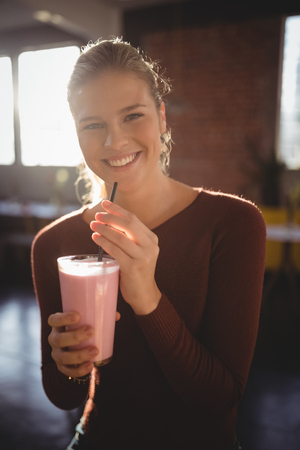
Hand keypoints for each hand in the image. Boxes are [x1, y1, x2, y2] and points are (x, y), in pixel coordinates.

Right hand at [48, 310, 120, 377]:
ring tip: (95, 350)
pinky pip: (68, 371)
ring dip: (79, 354)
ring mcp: (57, 354)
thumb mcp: (86, 319)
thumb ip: (100, 315)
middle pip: (59, 339)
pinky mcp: (62, 367)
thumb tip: (116, 315)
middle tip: (91, 331)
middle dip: (75, 336)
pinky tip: (90, 366)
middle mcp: (54, 339)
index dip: (63, 318)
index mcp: (57, 325)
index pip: (54, 320)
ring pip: (63, 357)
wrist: (75, 345)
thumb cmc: (82, 327)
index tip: (77, 316)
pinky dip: (79, 370)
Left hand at [90, 200, 161, 314]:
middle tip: (96, 216)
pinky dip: (104, 243)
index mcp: (152, 239)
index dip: (118, 210)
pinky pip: (116, 251)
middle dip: (111, 218)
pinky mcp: (134, 268)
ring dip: (104, 229)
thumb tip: (106, 220)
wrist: (144, 295)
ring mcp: (143, 257)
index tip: (105, 203)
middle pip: (129, 224)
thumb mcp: (137, 251)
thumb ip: (128, 238)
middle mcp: (150, 246)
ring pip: (121, 237)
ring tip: (93, 226)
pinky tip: (96, 238)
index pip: (134, 219)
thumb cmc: (136, 271)